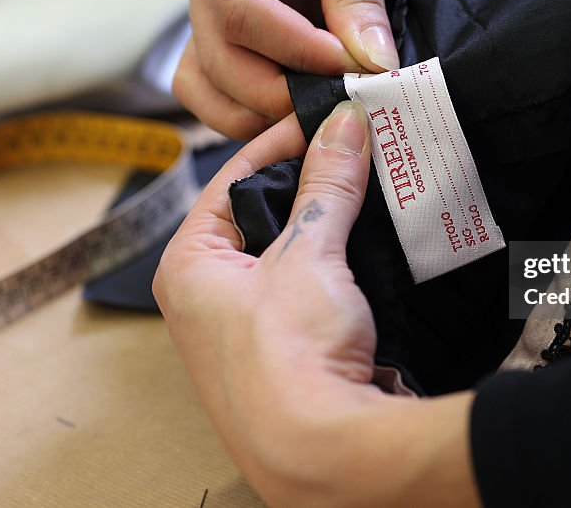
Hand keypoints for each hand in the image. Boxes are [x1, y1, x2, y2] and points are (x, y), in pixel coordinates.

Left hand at [154, 102, 478, 506]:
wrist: (328, 454)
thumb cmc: (287, 361)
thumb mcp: (306, 255)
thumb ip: (327, 185)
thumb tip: (341, 126)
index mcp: (189, 267)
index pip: (231, 178)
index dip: (280, 142)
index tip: (324, 116)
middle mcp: (213, 296)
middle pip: (266, 213)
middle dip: (314, 182)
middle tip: (357, 145)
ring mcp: (256, 325)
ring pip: (298, 249)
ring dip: (336, 220)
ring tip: (376, 181)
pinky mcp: (297, 347)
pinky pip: (322, 284)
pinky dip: (349, 259)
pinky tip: (381, 238)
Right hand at [173, 0, 428, 138]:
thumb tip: (370, 65)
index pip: (238, 12)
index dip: (295, 50)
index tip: (351, 67)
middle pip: (220, 56)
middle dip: (278, 92)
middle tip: (340, 103)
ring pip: (211, 80)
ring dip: (260, 110)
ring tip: (323, 111)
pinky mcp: (245, 24)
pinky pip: (227, 80)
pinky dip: (260, 106)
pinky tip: (308, 106)